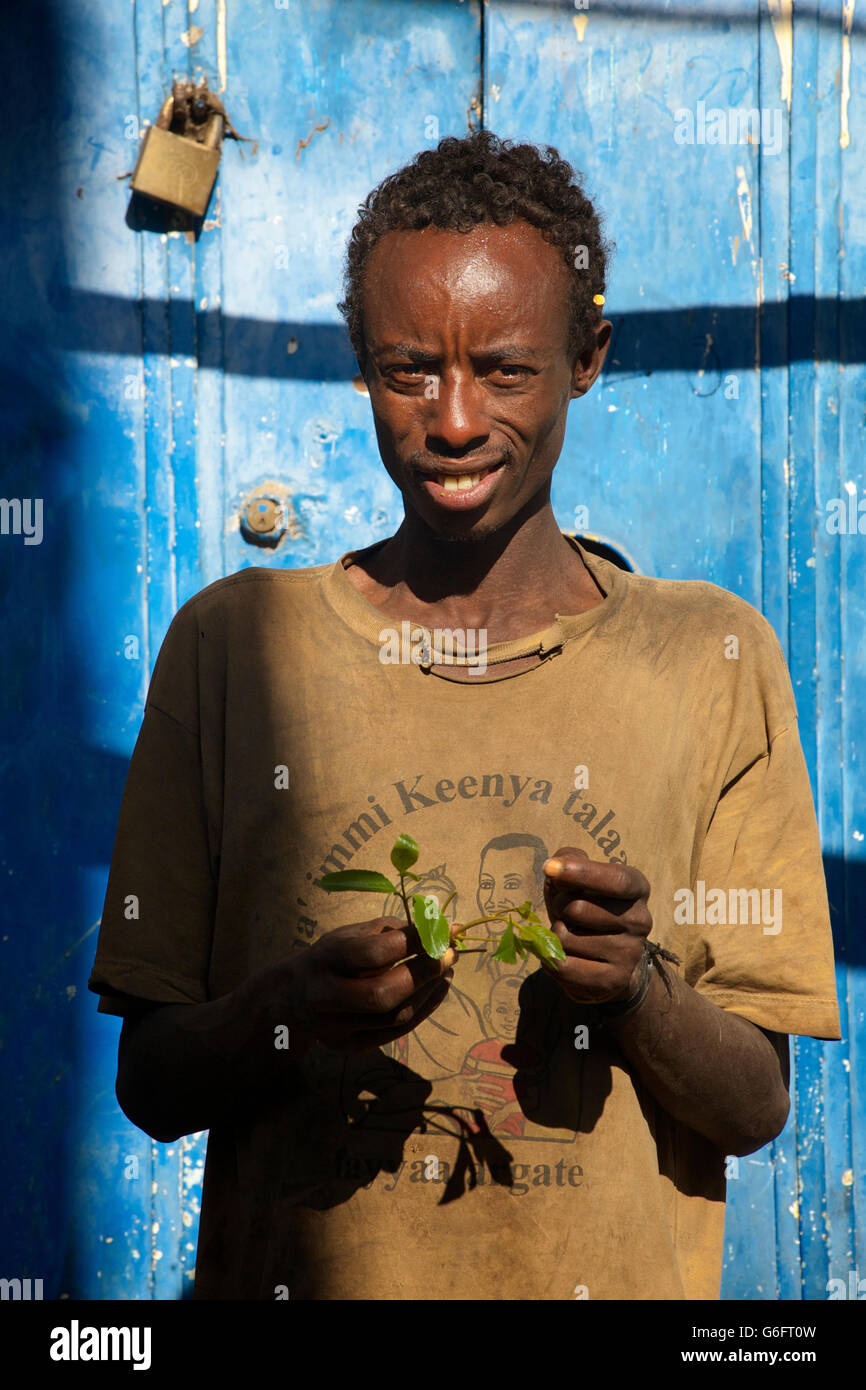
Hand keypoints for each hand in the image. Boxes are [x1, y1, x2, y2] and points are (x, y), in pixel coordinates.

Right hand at [286, 916, 455, 1052]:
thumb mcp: (351, 935)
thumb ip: (392, 930)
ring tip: (448, 970)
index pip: (371, 954)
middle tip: (449, 955)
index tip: (440, 931)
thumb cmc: (333, 958)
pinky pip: (396, 1032)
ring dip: (429, 992)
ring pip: (393, 1016)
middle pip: (381, 994)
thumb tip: (441, 929)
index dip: (411, 943)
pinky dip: (424, 1009)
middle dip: (424, 973)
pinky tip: (438, 989)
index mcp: (324, 959)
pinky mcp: (350, 1046)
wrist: (293, 997)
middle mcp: (324, 997)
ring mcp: (336, 1028)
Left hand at [542, 847, 651, 1004]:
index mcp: (637, 889)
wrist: (607, 962)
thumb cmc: (587, 908)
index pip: (615, 880)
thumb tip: (554, 869)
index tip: (550, 868)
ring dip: (556, 935)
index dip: (581, 873)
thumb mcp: (580, 879)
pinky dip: (551, 959)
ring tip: (570, 935)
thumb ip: (568, 861)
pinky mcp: (615, 979)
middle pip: (578, 908)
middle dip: (558, 907)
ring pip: (566, 939)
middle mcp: (640, 920)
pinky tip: (562, 956)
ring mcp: (630, 952)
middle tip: (564, 912)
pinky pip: (565, 967)